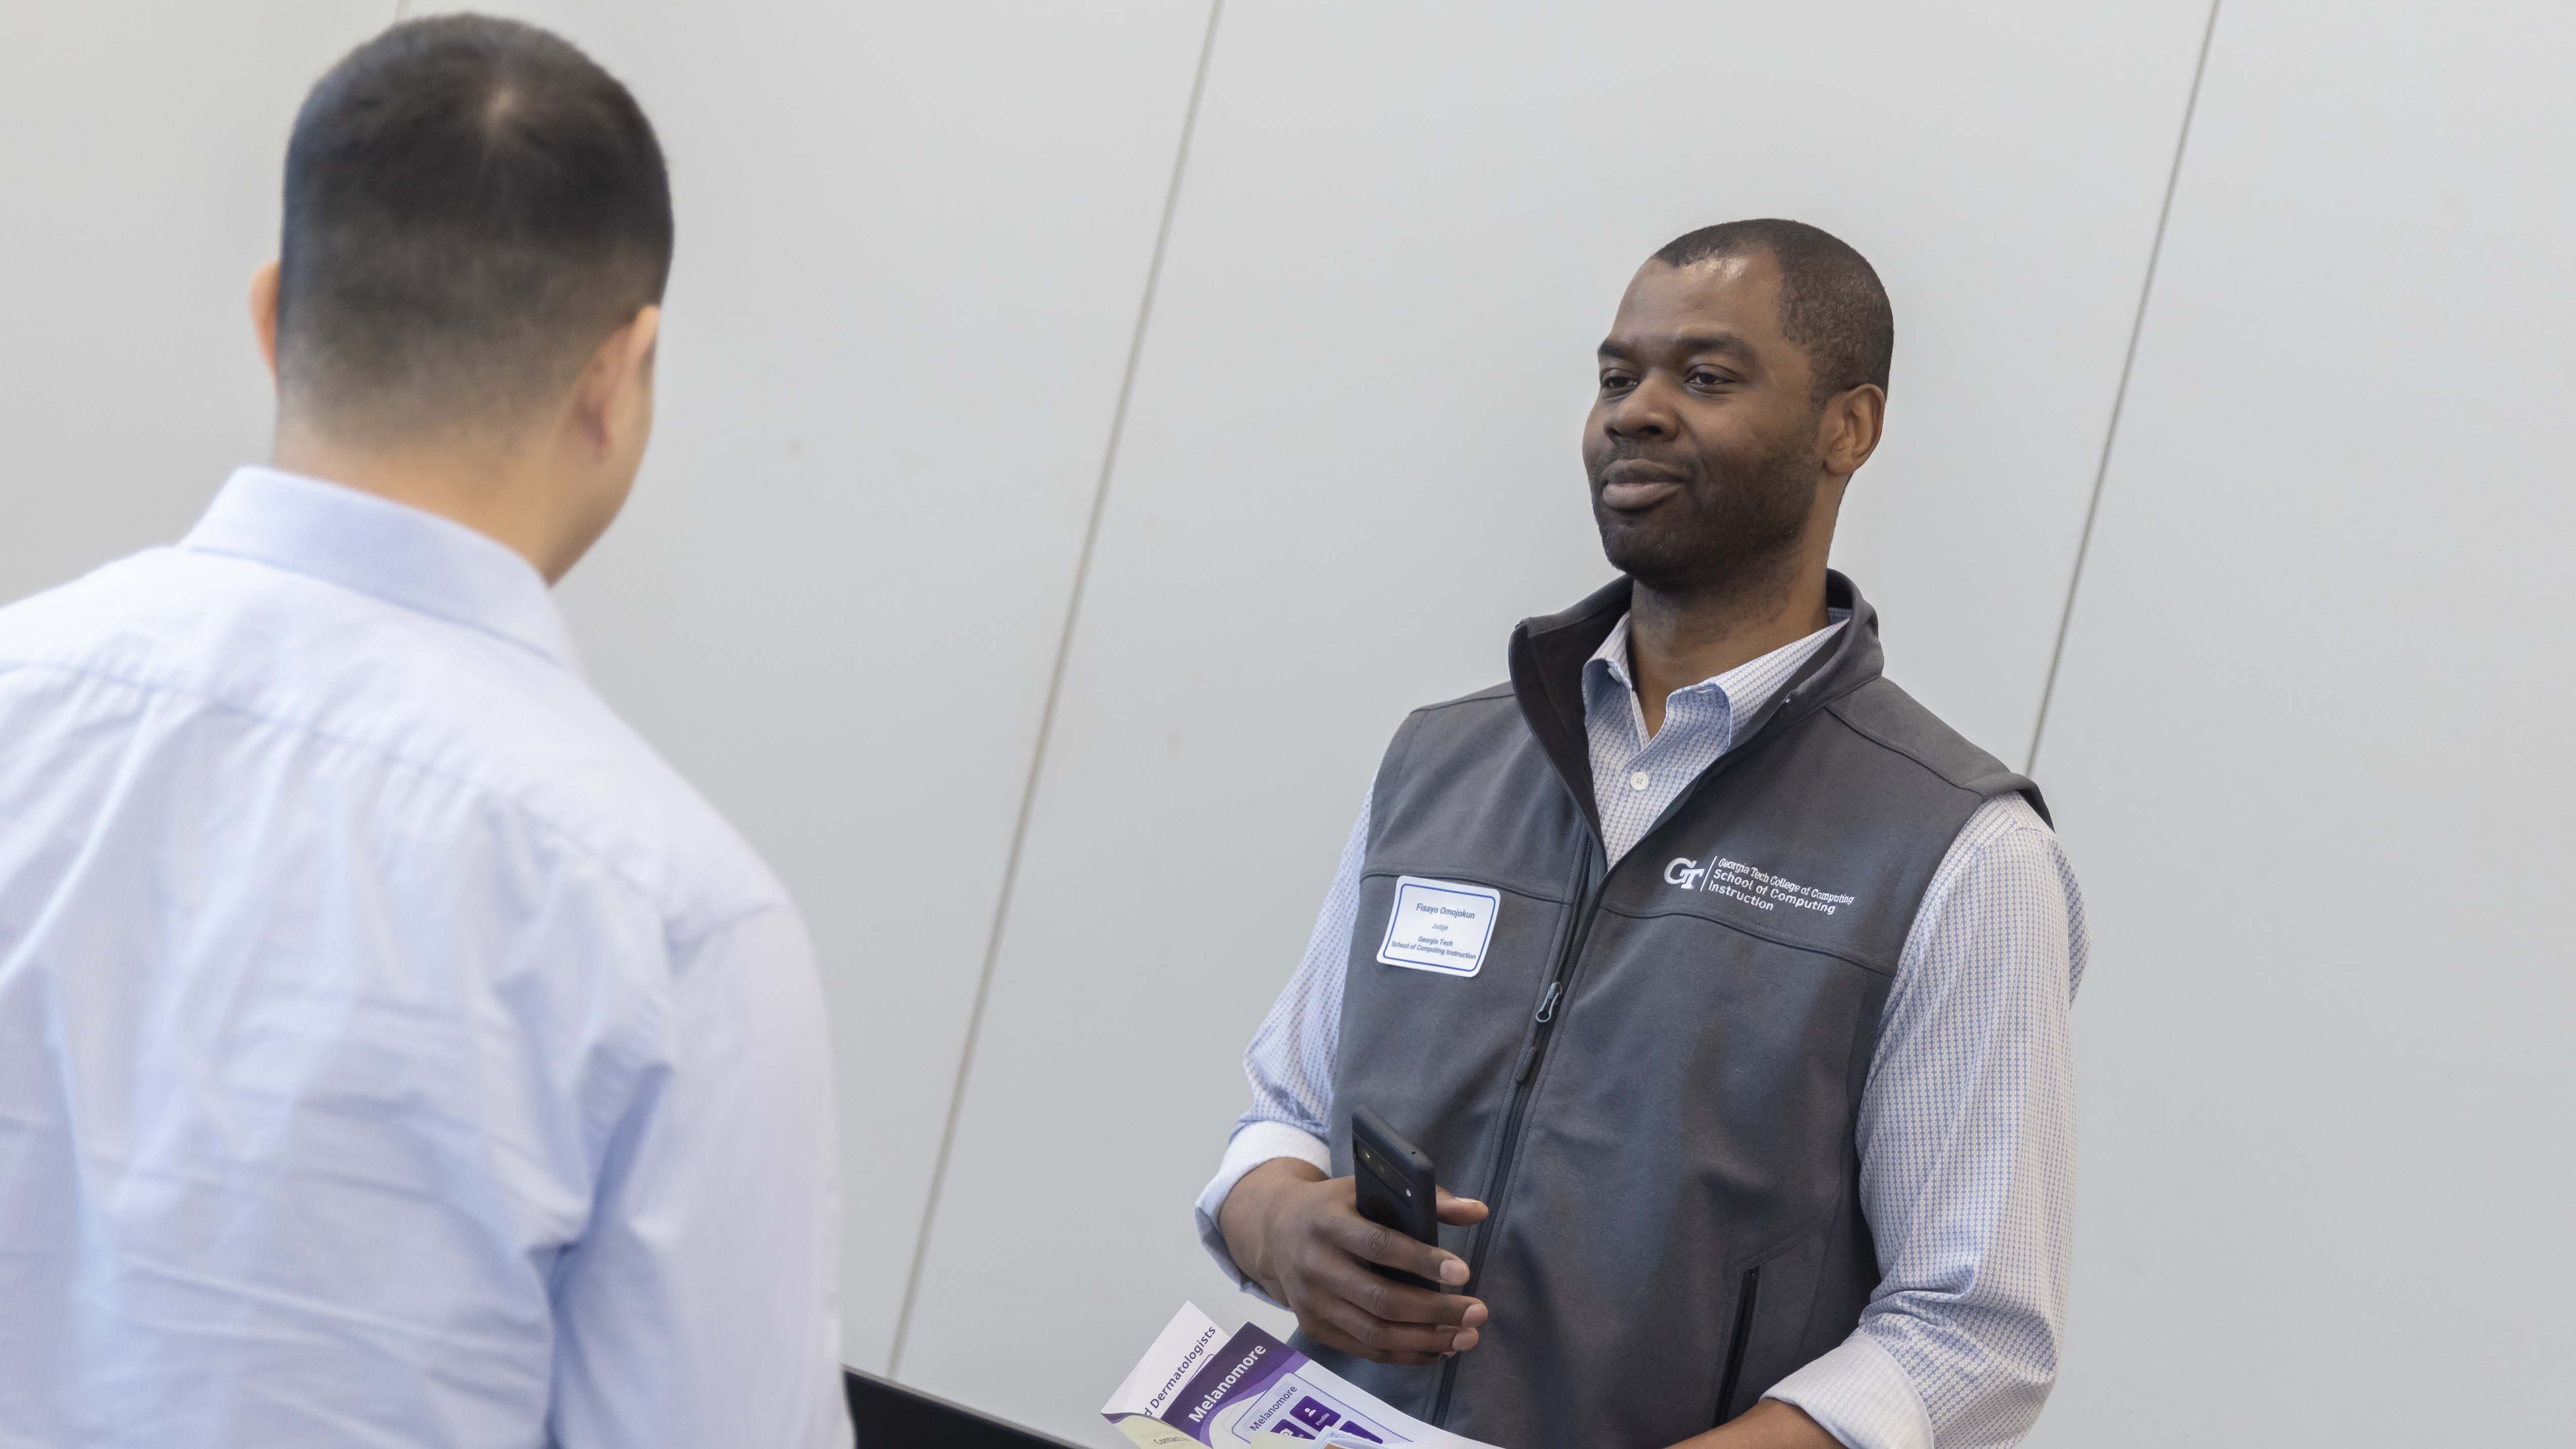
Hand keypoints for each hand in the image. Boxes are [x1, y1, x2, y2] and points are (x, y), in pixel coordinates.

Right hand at [1217, 1157, 1490, 1365]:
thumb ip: (1425, 1200)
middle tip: (1477, 1313)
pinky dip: (1405, 1354)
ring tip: (1466, 1337)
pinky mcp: (1314, 1328)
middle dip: (1435, 1311)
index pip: (1379, 1246)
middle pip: (1381, 1299)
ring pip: (1375, 1334)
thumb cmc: (1334, 1208)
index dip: (1422, 1261)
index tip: (1463, 1273)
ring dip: (1426, 1340)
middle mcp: (1315, 1266)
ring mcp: (1312, 1303)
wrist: (1274, 1232)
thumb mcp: (1367, 1190)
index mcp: (1328, 1223)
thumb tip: (1477, 1210)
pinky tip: (1437, 1348)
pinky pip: (1365, 1350)